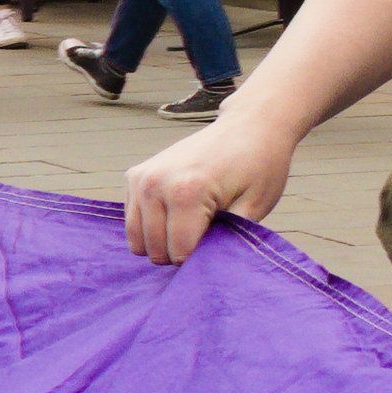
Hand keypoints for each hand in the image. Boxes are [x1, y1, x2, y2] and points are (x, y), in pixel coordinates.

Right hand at [122, 101, 296, 265]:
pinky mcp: (135, 175)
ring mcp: (141, 178)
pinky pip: (132, 220)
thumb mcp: (255, 207)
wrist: (249, 125)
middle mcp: (155, 184)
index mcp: (187, 192)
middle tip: (207, 235)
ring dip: (162, 242)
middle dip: (179, 252)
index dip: (202, 259)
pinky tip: (174, 214)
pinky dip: (150, 226)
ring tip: (190, 227)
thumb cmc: (259, 165)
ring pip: (138, 238)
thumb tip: (208, 267)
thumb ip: (228, 239)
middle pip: (155, 248)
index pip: (179, 251)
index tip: (220, 245)